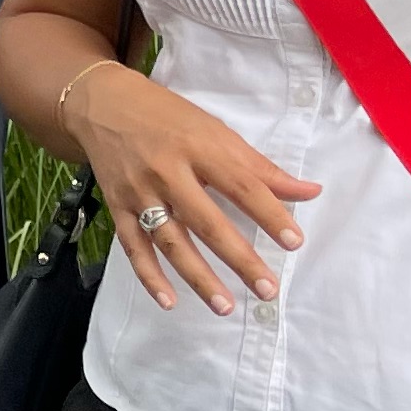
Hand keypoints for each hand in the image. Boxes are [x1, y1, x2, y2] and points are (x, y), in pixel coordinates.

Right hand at [70, 65, 319, 313]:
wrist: (102, 104)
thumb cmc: (168, 116)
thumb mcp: (216, 131)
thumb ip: (259, 167)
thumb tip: (309, 192)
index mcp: (198, 147)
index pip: (241, 186)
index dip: (269, 215)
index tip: (295, 242)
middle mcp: (167, 172)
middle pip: (206, 222)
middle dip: (239, 258)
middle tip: (267, 290)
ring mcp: (138, 192)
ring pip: (170, 242)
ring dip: (197, 277)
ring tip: (225, 306)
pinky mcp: (116, 207)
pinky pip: (133, 247)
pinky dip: (149, 276)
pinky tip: (169, 301)